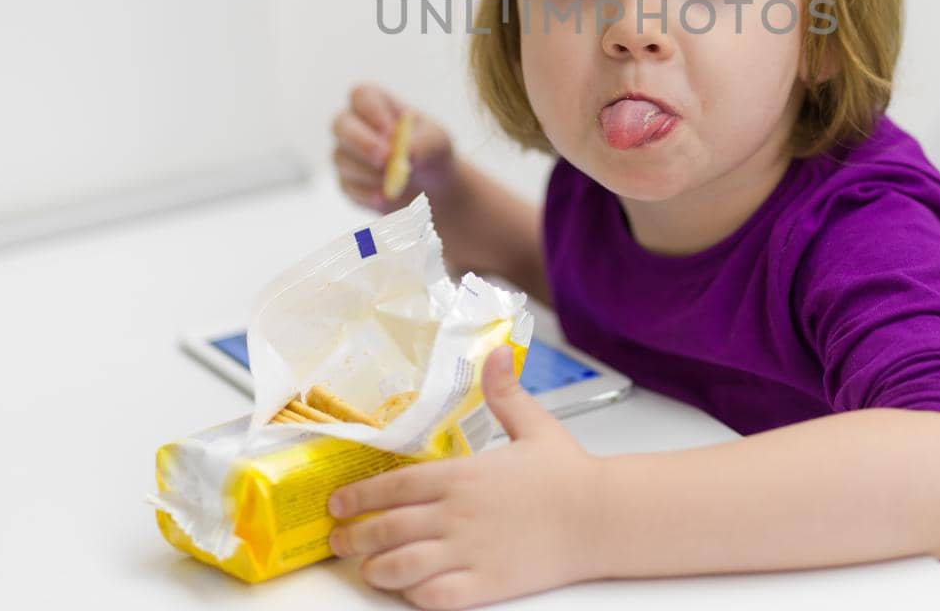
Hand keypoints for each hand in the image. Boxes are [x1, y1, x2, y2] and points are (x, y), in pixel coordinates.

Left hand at [327, 346, 604, 608]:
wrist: (601, 517)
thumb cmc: (568, 474)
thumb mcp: (533, 425)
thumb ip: (504, 392)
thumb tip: (496, 353)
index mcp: (464, 474)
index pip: (394, 486)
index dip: (359, 496)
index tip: (338, 503)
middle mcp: (458, 514)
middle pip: (388, 528)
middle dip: (354, 538)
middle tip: (338, 541)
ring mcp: (470, 551)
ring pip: (402, 567)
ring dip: (376, 570)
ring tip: (367, 569)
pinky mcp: (486, 584)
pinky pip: (435, 597)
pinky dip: (414, 596)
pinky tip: (409, 590)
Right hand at [331, 83, 455, 212]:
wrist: (431, 186)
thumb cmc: (431, 150)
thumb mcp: (437, 141)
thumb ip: (423, 143)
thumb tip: (405, 154)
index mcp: (376, 103)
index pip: (361, 96)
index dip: (372, 112)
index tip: (391, 131)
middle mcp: (354, 124)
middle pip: (340, 124)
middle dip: (361, 142)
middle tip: (385, 159)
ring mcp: (346, 153)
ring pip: (341, 158)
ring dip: (369, 171)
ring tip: (396, 181)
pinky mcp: (346, 182)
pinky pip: (347, 186)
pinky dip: (367, 193)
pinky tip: (386, 196)